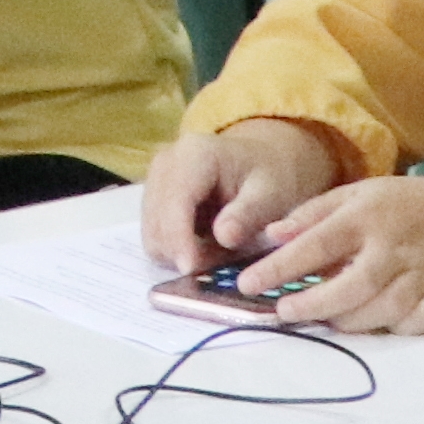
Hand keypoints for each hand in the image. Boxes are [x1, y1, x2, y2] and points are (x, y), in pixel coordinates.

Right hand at [138, 119, 346, 276]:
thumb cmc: (271, 176)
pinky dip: (177, 248)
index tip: (191, 269)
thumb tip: (224, 237)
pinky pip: (156, 234)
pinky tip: (204, 246)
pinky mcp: (153, 196)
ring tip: (217, 253)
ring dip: (179, 252)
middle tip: (219, 265)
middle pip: (157, 221)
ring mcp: (155, 179)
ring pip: (152, 232)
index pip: (175, 202)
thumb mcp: (272, 195)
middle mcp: (165, 162)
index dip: (179, 238)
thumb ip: (247, 215)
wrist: (263, 161)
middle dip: (182, 250)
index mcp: (195, 155)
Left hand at [218, 169, 423, 335]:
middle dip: (311, 305)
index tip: (247, 284)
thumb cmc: (412, 203)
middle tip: (283, 313)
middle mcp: (396, 248)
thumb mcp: (362, 192)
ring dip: (345, 321)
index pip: (316, 244)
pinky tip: (372, 324)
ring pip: (380, 312)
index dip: (279, 267)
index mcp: (370, 215)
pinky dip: (391, 329)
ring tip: (322, 318)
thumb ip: (314, 213)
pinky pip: (415, 325)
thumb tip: (271, 236)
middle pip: (350, 287)